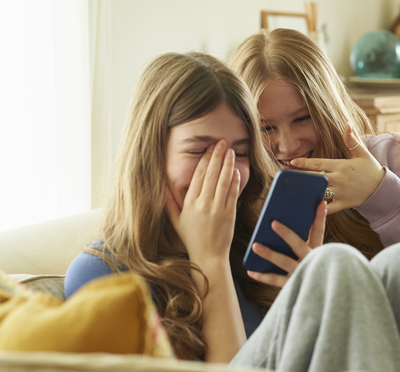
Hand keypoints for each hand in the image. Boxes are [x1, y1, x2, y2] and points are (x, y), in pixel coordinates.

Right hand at [164, 140, 241, 263]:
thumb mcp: (176, 220)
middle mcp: (203, 204)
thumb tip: (163, 185)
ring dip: (228, 164)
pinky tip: (236, 170)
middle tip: (222, 142)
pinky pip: (232, 193)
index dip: (205, 160)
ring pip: (224, 181)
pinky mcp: (229, 214)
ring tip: (231, 151)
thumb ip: (169, 202)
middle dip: (217, 156)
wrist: (208, 257)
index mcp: (190, 203)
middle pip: (211, 174)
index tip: (209, 148)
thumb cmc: (191, 238)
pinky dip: (235, 181)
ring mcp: (217, 209)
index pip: (198, 176)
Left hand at [247, 200, 326, 286]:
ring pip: (283, 262)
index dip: (320, 217)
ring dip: (269, 253)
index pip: (319, 231)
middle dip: (286, 233)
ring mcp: (301, 273)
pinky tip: (250, 271)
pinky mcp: (292, 285)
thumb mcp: (318, 254)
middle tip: (273, 223)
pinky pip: (275, 280)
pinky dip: (262, 276)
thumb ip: (307, 239)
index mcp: (319, 250)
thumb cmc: (318, 271)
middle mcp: (311, 261)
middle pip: (298, 244)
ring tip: (255, 246)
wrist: (324, 298)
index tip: (319, 202)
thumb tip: (290, 220)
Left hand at [290, 124, 384, 213]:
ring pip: (320, 192)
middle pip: (315, 177)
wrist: (383, 189)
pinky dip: (319, 208)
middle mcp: (339, 179)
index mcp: (341, 166)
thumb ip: (352, 141)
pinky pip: (329, 208)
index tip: (292, 162)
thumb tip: (346, 124)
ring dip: (306, 192)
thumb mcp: (363, 153)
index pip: (319, 163)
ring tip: (292, 192)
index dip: (304, 163)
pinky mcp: (344, 203)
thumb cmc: (371, 170)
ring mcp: (341, 192)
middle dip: (300, 177)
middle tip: (285, 177)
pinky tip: (307, 208)